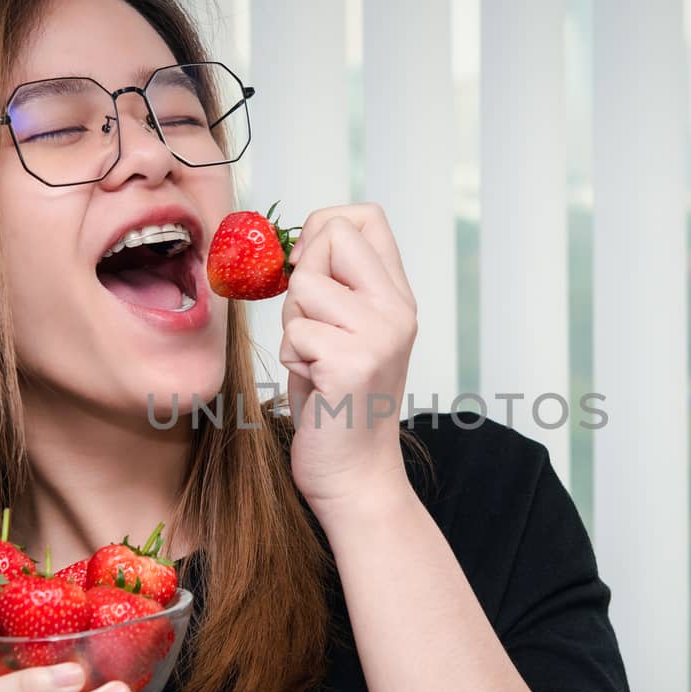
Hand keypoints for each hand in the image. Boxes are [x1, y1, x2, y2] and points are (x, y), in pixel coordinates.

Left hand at [277, 202, 417, 512]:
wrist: (355, 475)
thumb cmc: (337, 404)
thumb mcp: (344, 332)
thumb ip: (335, 286)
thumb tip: (298, 240)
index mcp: (398, 296)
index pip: (365, 216)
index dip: (322, 231)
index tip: (309, 269)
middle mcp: (397, 309)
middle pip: (331, 236)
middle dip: (302, 276)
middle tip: (313, 328)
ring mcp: (380, 335)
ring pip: (303, 286)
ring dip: (293, 326)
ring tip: (315, 362)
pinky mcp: (353, 362)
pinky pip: (294, 334)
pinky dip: (291, 360)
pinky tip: (316, 385)